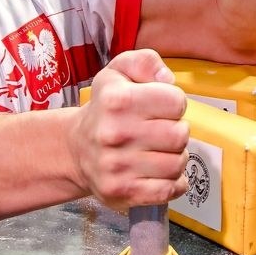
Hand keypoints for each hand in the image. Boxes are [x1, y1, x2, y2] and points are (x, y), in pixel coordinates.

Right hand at [70, 49, 189, 211]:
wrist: (75, 149)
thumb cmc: (106, 108)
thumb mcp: (119, 72)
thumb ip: (146, 62)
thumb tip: (168, 78)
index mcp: (117, 100)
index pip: (175, 101)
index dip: (174, 103)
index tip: (163, 107)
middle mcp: (114, 133)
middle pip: (180, 135)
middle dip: (177, 131)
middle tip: (162, 131)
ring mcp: (117, 166)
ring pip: (177, 164)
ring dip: (176, 157)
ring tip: (160, 151)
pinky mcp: (122, 192)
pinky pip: (168, 190)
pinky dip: (174, 183)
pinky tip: (162, 173)